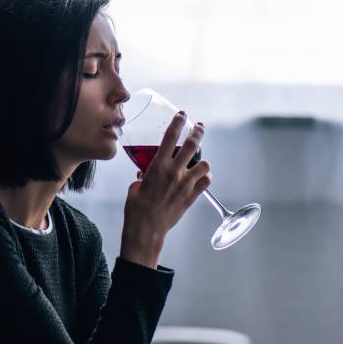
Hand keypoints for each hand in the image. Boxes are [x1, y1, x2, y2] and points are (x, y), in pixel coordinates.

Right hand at [120, 111, 210, 267]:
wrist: (146, 228)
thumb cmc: (137, 208)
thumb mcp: (135, 186)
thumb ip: (143, 176)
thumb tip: (145, 175)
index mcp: (158, 166)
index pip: (170, 137)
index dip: (178, 123)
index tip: (182, 115)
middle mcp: (174, 172)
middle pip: (192, 145)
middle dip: (198, 133)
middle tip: (200, 127)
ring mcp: (185, 184)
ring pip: (204, 164)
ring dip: (203, 161)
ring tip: (200, 161)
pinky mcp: (191, 197)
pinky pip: (206, 182)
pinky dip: (206, 178)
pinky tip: (202, 178)